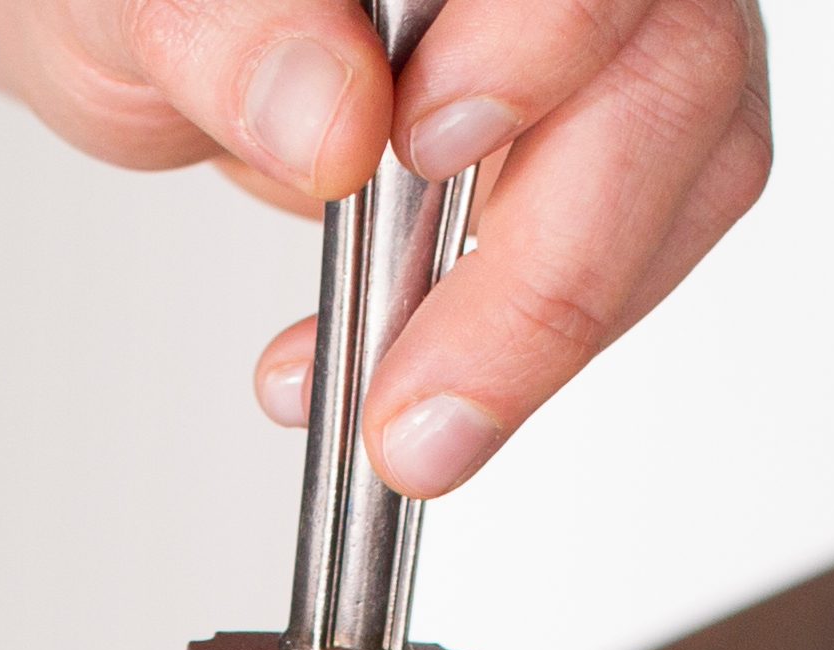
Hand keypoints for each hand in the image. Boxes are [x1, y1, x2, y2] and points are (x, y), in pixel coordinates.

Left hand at [0, 0, 770, 496]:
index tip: (424, 145)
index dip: (543, 45)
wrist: (161, 42)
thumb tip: (331, 121)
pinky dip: (526, 342)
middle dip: (551, 270)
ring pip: (692, 172)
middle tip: (420, 410)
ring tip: (399, 423)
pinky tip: (407, 381)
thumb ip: (236, 35)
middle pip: (669, 77)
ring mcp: (612, 36)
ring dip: (546, 330)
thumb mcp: (141, 3)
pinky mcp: (608, 136)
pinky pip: (637, 246)